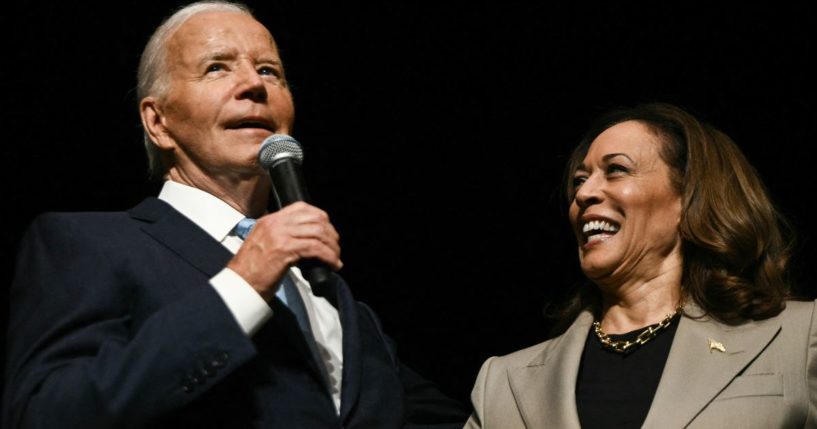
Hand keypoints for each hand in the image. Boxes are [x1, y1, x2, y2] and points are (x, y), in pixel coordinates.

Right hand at [226, 202, 341, 300]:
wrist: (240, 284)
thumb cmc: (251, 270)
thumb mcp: (263, 244)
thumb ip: (280, 236)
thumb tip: (305, 240)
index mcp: (269, 220)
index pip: (301, 207)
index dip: (320, 218)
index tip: (327, 231)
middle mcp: (275, 223)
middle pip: (314, 218)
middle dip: (330, 232)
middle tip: (334, 246)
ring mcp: (280, 235)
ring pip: (318, 233)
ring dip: (332, 246)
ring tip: (335, 257)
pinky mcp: (285, 250)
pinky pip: (315, 248)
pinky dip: (329, 256)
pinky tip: (333, 264)